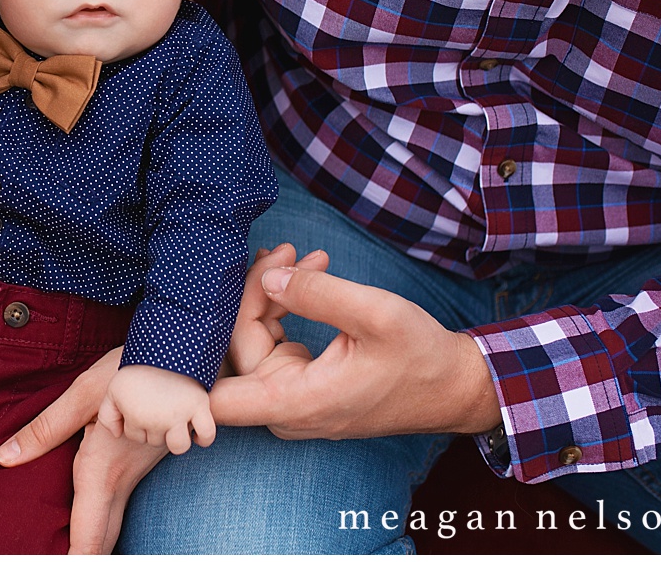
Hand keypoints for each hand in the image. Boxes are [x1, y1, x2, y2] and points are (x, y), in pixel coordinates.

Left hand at [0, 347, 167, 553]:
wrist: (187, 351)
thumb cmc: (135, 368)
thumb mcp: (84, 394)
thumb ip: (44, 430)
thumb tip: (3, 458)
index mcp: (103, 474)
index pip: (89, 541)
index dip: (76, 561)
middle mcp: (125, 480)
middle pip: (106, 539)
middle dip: (88, 555)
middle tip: (60, 558)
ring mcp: (142, 470)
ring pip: (117, 521)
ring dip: (97, 541)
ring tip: (74, 548)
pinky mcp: (154, 457)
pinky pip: (129, 499)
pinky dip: (112, 518)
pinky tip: (99, 513)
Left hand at [97, 366, 213, 454]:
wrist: (160, 345)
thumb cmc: (136, 369)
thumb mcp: (113, 390)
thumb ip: (108, 416)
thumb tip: (118, 434)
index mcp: (136, 417)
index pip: (136, 436)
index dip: (136, 423)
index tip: (141, 406)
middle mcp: (157, 421)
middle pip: (156, 441)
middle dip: (154, 428)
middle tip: (157, 407)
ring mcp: (180, 414)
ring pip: (180, 445)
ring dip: (176, 438)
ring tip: (174, 422)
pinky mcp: (199, 405)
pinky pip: (207, 434)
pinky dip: (203, 438)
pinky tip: (195, 432)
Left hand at [210, 267, 502, 438]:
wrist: (452, 386)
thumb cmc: (420, 357)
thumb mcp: (376, 314)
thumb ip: (319, 294)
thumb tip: (268, 276)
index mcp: (297, 402)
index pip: (216, 397)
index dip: (208, 351)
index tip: (234, 293)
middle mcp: (285, 408)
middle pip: (234, 349)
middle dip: (252, 293)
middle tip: (288, 251)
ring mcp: (290, 397)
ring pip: (249, 343)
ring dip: (267, 293)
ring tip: (301, 255)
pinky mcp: (299, 383)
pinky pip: (269, 343)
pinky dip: (279, 306)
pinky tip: (302, 274)